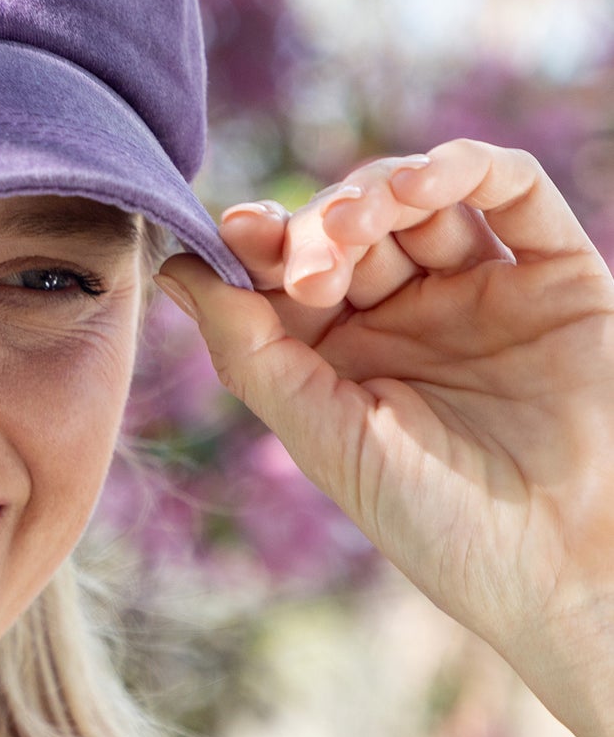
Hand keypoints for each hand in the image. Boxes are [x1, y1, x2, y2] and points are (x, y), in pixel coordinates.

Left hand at [154, 140, 613, 736]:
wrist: (565, 568)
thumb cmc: (435, 520)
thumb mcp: (323, 434)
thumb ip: (248, 348)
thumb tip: (171, 266)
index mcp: (341, 354)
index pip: (289, 269)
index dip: (260, 243)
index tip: (235, 231)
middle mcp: (407, 315)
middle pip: (348, 227)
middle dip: (319, 227)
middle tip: (312, 266)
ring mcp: (480, 291)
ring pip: (420, 199)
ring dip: (378, 190)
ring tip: (361, 219)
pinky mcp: (556, 277)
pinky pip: (515, 193)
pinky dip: (465, 168)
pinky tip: (420, 186)